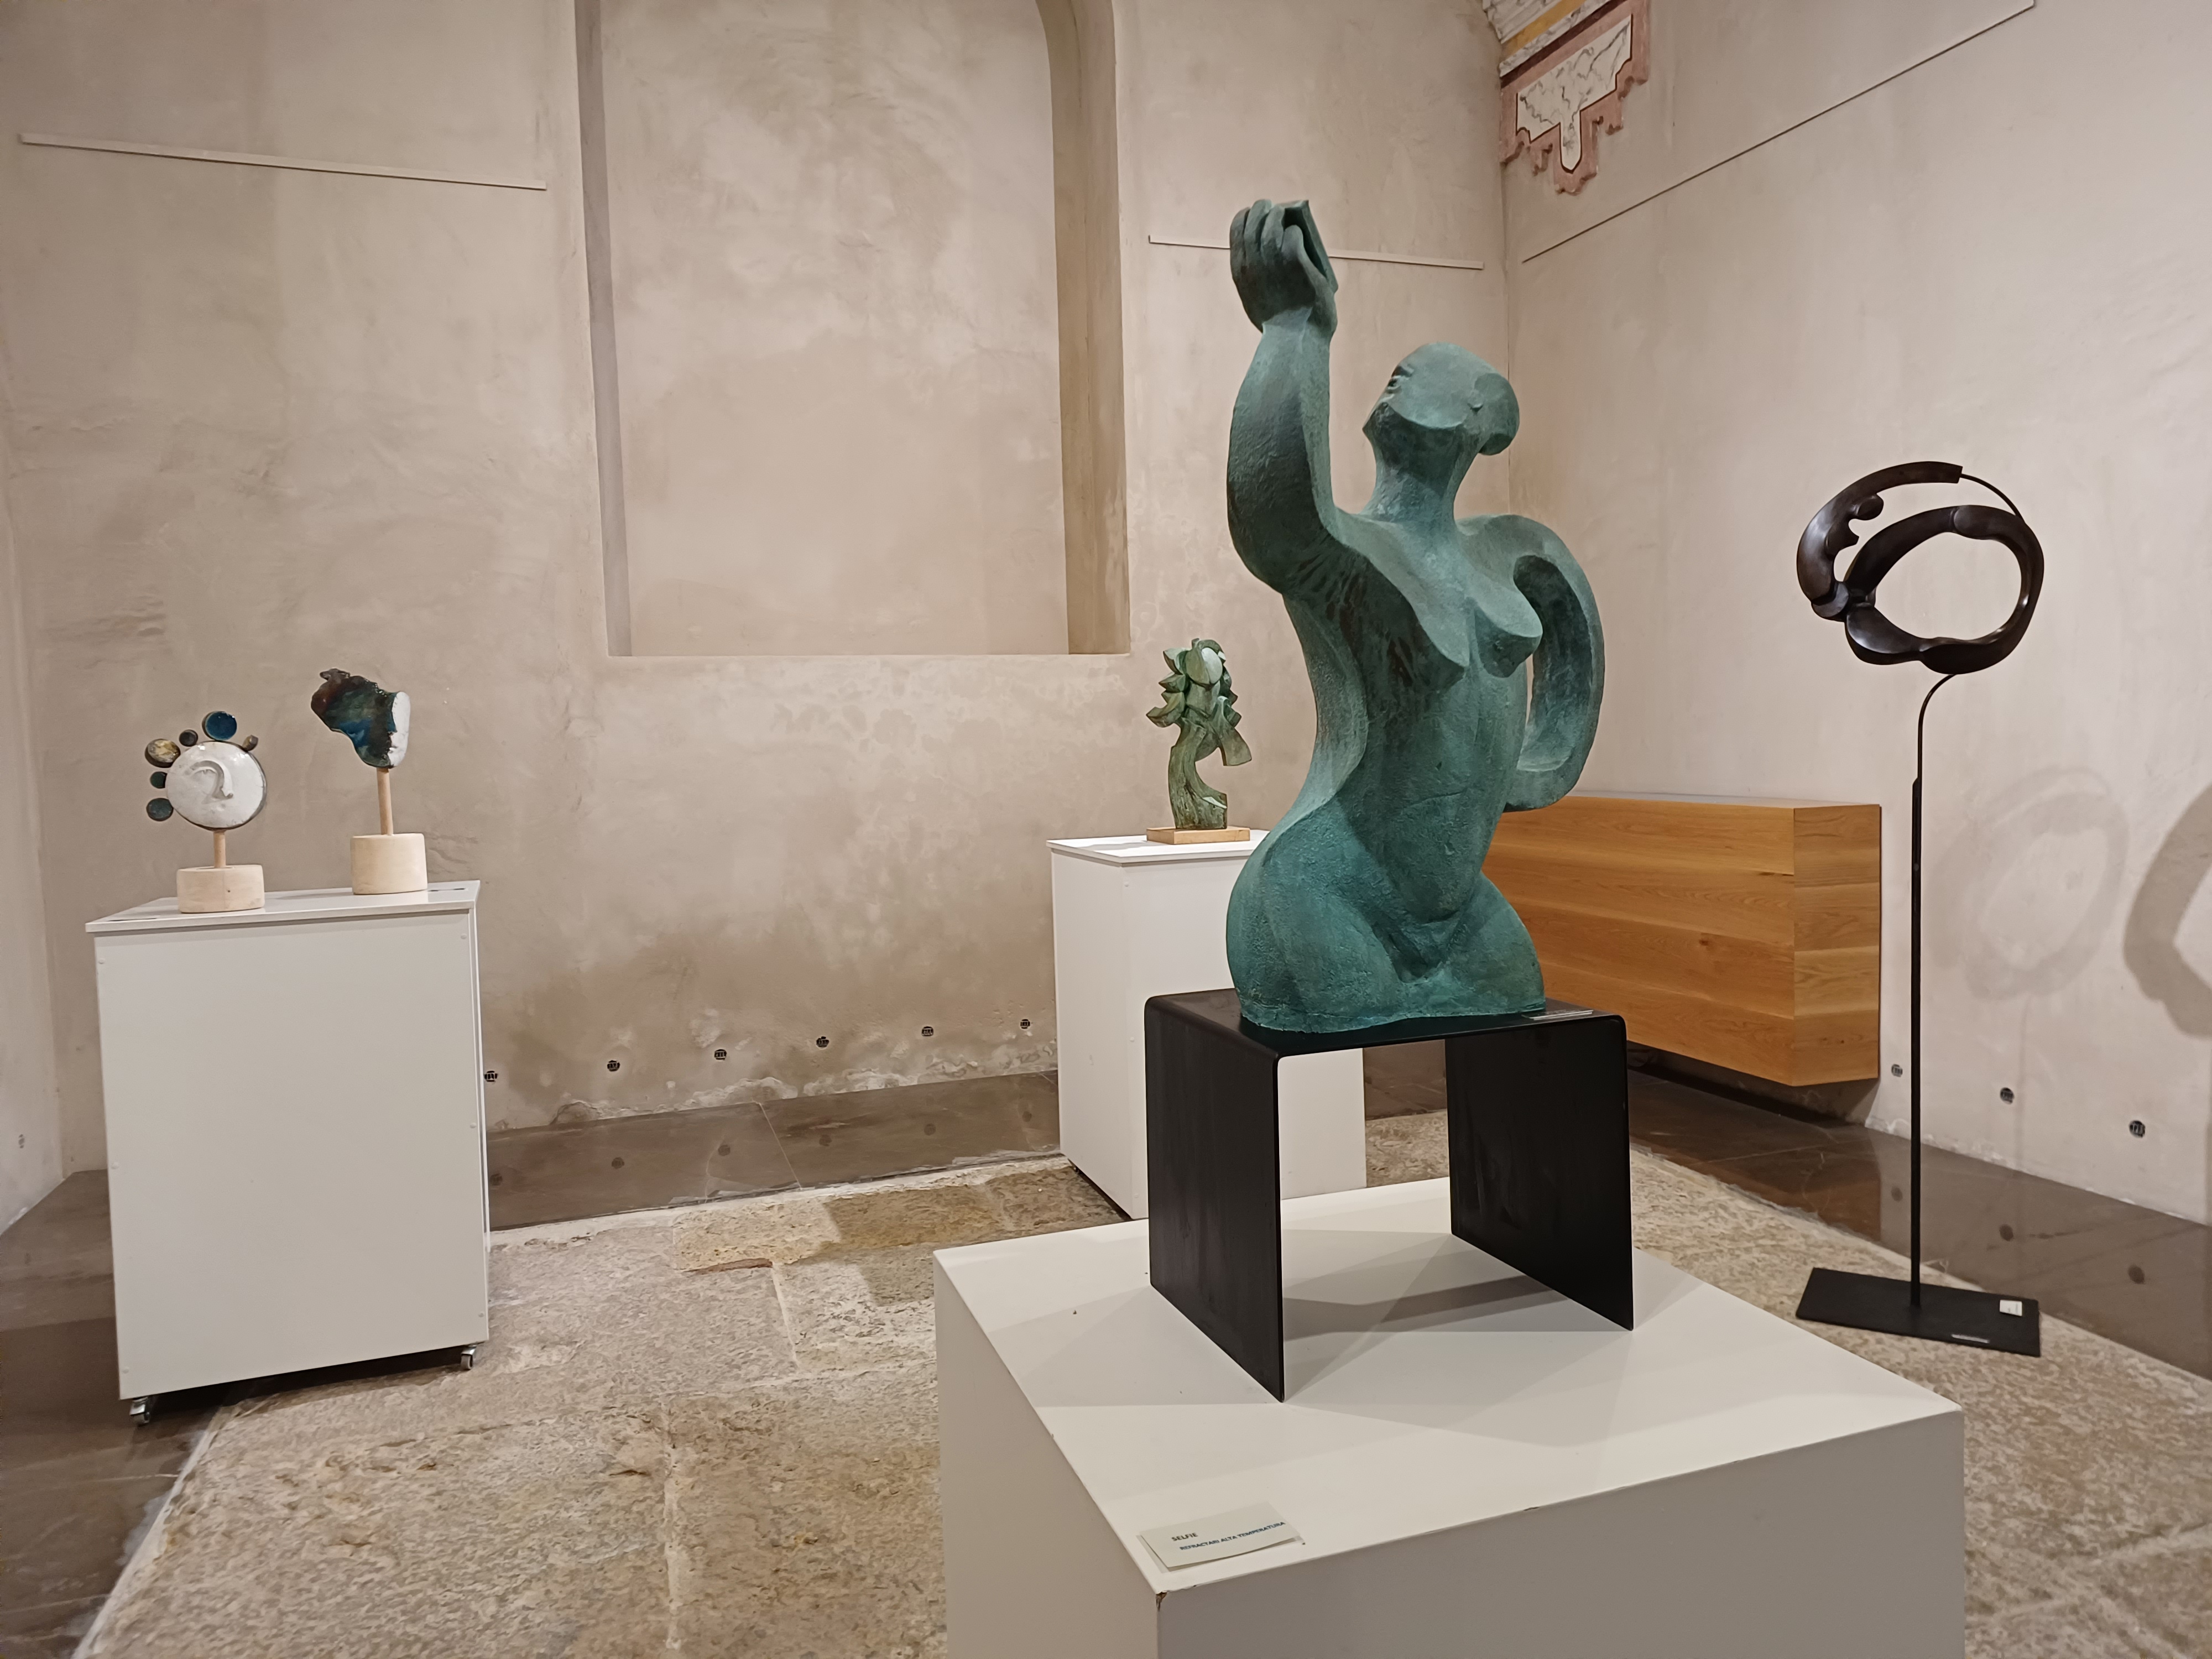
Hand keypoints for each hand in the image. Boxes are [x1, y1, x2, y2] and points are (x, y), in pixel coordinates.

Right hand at [1229, 199, 1337, 333]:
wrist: (1295, 340)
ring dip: (1280, 215)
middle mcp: (1253, 262)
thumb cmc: (1279, 326)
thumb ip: (1254, 279)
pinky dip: (1297, 232)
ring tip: (1287, 214)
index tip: (1253, 214)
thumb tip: (1265, 260)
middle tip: (1271, 207)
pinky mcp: (1295, 260)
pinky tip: (1301, 236)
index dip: (1246, 217)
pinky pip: (1294, 234)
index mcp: (1240, 271)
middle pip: (1254, 220)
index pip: (1237, 229)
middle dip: (1262, 209)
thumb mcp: (1254, 299)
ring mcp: (1273, 259)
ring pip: (1273, 222)